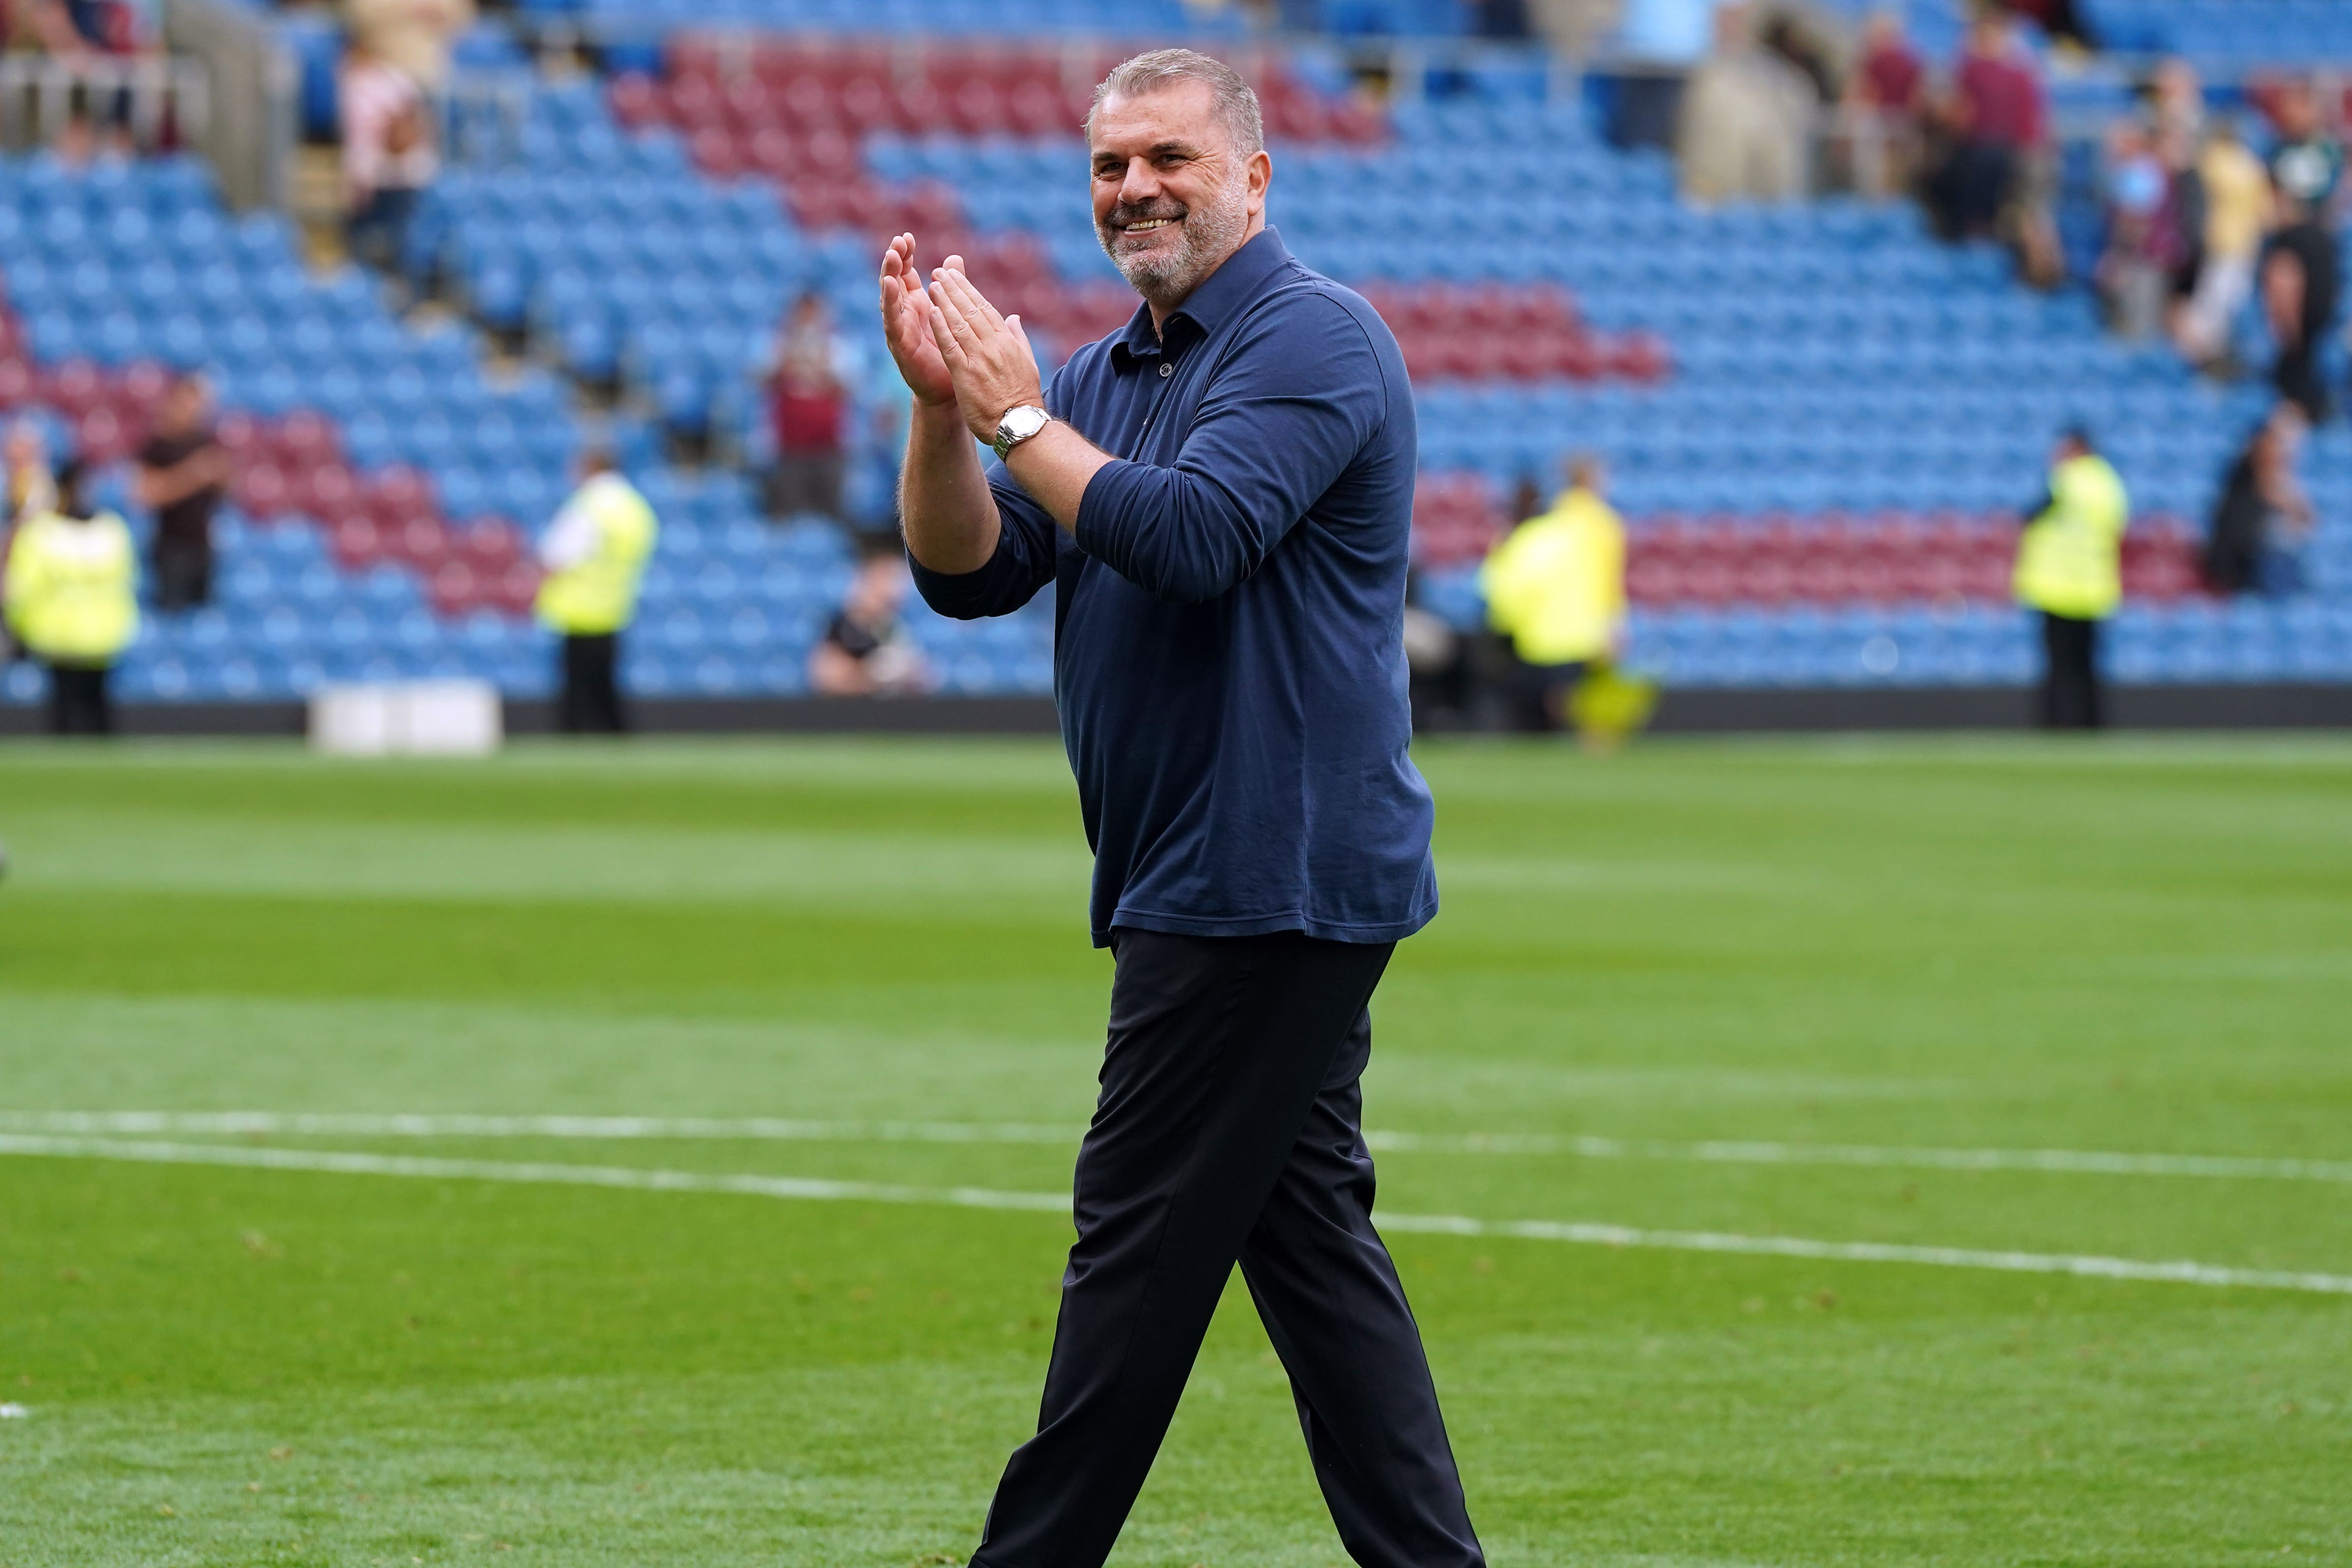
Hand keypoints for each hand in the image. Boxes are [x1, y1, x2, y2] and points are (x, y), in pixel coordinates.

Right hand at [879, 234, 956, 408]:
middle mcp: (904, 314)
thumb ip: (951, 287)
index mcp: (917, 304)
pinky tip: (890, 284)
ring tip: (892, 256)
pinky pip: (892, 320)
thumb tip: (954, 259)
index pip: (906, 274)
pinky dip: (890, 301)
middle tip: (898, 241)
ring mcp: (899, 328)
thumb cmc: (950, 353)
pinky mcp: (900, 344)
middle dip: (894, 260)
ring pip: (889, 297)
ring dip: (889, 275)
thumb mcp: (951, 313)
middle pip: (894, 280)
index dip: (905, 256)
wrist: (948, 390)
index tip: (907, 237)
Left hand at [924, 266, 1044, 444]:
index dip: (969, 290)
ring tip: (933, 285)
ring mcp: (980, 359)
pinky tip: (931, 312)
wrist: (1021, 426)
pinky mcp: (966, 374)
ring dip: (945, 302)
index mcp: (1008, 342)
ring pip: (960, 323)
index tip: (957, 276)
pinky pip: (951, 346)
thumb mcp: (1027, 363)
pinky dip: (941, 327)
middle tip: (940, 272)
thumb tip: (1014, 318)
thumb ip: (1019, 338)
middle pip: (971, 310)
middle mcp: (994, 345)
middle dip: (955, 288)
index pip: (986, 309)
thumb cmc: (1023, 398)